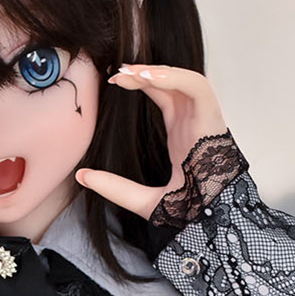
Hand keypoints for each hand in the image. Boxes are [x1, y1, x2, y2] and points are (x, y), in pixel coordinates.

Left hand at [85, 60, 224, 217]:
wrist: (209, 224)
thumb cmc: (187, 214)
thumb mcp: (142, 199)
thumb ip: (114, 187)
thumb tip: (81, 176)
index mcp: (181, 134)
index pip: (161, 95)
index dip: (139, 83)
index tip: (113, 81)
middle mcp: (193, 122)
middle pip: (170, 83)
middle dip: (144, 72)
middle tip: (116, 73)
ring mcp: (204, 119)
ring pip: (185, 79)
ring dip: (158, 71)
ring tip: (131, 74)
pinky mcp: (213, 119)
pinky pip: (198, 86)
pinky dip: (175, 78)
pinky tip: (150, 78)